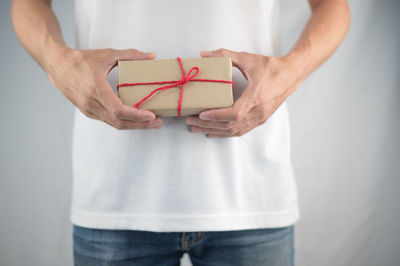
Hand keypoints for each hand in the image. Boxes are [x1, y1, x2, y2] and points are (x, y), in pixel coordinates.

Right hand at [45, 47, 161, 129]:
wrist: (57, 66)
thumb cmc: (81, 60)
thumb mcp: (107, 54)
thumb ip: (131, 55)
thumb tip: (152, 56)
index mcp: (96, 89)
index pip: (119, 110)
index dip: (137, 116)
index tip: (151, 115)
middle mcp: (91, 103)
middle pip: (119, 122)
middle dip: (141, 125)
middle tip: (158, 122)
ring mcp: (89, 110)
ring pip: (115, 124)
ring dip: (134, 125)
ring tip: (151, 122)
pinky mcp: (88, 112)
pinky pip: (109, 120)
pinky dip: (124, 121)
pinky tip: (135, 118)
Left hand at [186, 48, 302, 137]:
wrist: (291, 75)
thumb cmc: (271, 67)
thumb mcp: (248, 58)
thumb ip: (225, 55)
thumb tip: (204, 54)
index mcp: (257, 97)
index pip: (234, 114)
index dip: (217, 116)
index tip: (202, 114)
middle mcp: (259, 111)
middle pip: (230, 125)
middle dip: (208, 125)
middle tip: (191, 121)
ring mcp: (260, 118)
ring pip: (234, 131)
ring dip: (214, 130)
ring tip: (197, 129)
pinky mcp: (260, 120)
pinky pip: (240, 131)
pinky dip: (225, 133)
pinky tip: (213, 133)